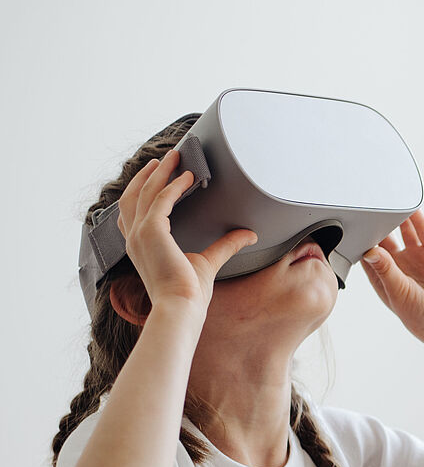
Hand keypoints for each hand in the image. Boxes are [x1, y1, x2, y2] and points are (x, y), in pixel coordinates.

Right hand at [116, 149, 256, 313]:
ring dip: (160, 172)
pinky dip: (175, 185)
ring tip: (174, 157)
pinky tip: (189, 177)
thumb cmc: (189, 294)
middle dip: (148, 175)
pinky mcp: (151, 231)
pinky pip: (162, 199)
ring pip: (145, 192)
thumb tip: (250, 235)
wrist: (182, 308)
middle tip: (165, 159)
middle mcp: (135, 239)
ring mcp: (140, 234)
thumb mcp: (208, 263)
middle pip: (134, 196)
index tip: (155, 177)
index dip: (140, 192)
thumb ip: (226, 246)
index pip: (131, 213)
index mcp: (140, 247)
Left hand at [361, 211, 423, 349]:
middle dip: (376, 224)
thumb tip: (370, 251)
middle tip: (367, 207)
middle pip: (383, 238)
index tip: (351, 226)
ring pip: (403, 231)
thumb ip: (385, 270)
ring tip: (387, 200)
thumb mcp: (398, 293)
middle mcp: (398, 265)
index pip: (367, 254)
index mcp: (384, 278)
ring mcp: (416, 257)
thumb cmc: (421, 317)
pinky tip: (410, 206)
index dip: (359, 240)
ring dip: (396, 217)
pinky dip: (417, 218)